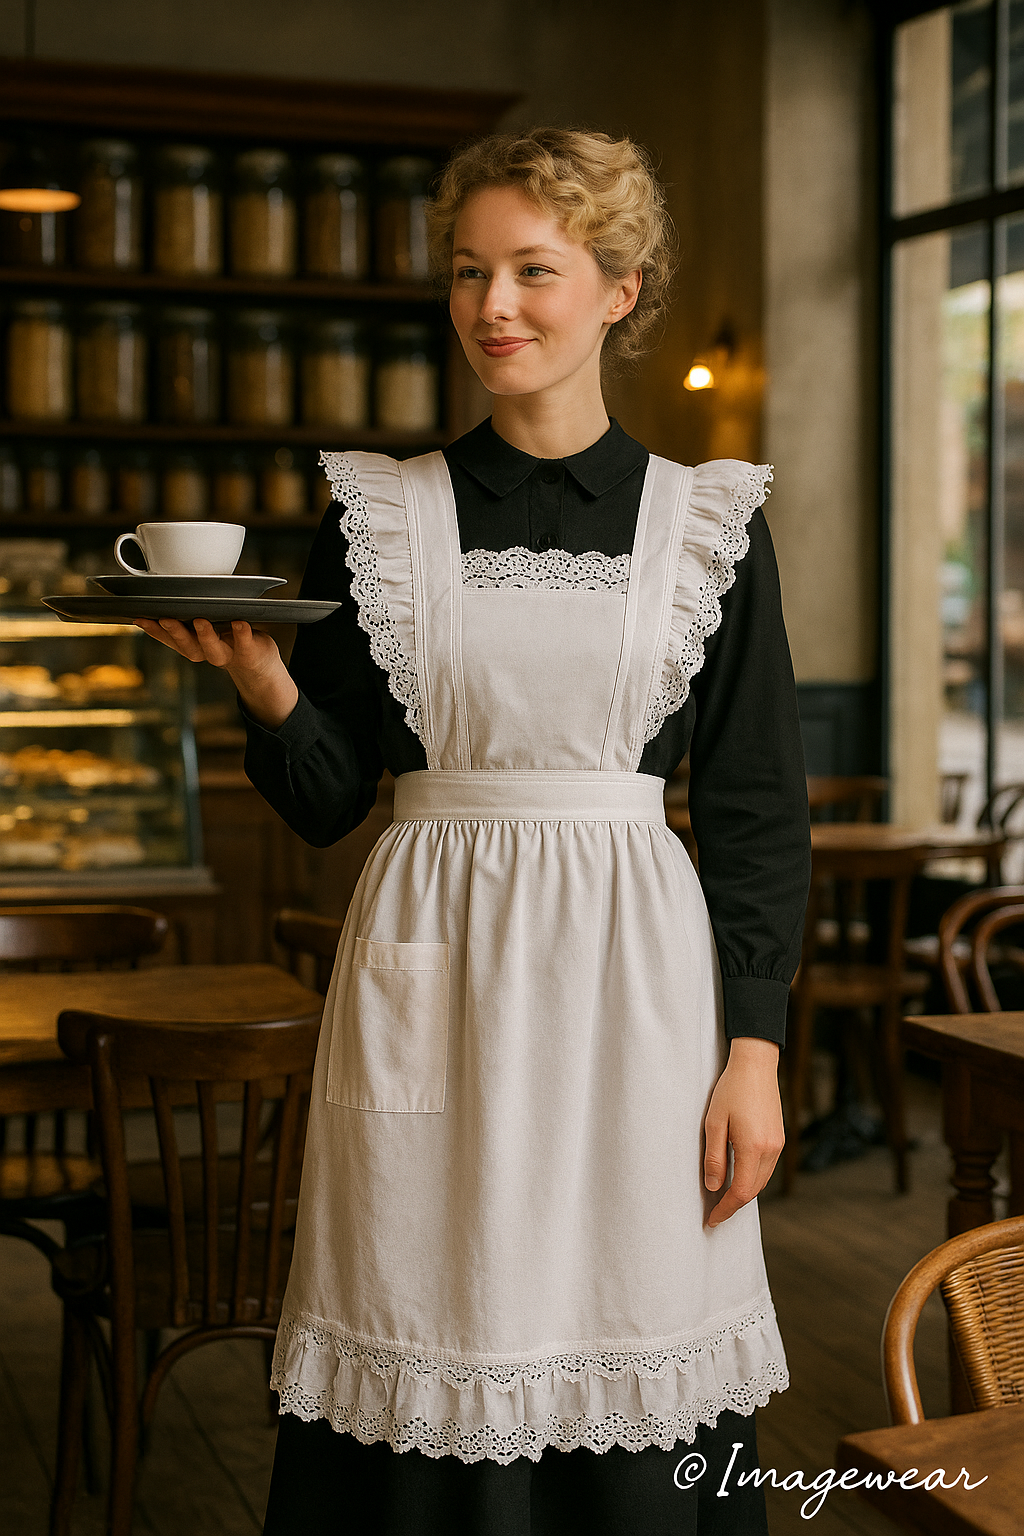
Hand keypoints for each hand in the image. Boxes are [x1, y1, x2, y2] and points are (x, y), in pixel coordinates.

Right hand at [133, 617, 297, 728]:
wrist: (259, 666)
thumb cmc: (229, 640)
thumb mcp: (207, 630)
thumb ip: (191, 618)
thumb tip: (167, 595)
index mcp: (194, 645)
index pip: (171, 639)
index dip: (154, 631)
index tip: (139, 618)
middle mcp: (208, 652)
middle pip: (189, 647)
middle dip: (176, 634)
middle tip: (166, 619)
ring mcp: (229, 653)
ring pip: (214, 650)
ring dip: (206, 636)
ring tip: (201, 621)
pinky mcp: (250, 651)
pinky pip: (245, 643)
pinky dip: (242, 634)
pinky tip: (239, 623)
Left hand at [702, 1037, 783, 1227]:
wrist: (756, 1065)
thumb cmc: (731, 1090)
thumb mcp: (714, 1123)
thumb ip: (714, 1157)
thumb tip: (713, 1187)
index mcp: (753, 1148)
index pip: (740, 1192)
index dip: (725, 1209)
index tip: (712, 1219)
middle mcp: (770, 1150)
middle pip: (753, 1191)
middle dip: (734, 1205)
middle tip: (714, 1213)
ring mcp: (778, 1145)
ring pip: (762, 1181)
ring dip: (744, 1193)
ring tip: (723, 1199)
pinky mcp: (779, 1138)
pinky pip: (766, 1168)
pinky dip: (753, 1178)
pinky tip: (739, 1177)